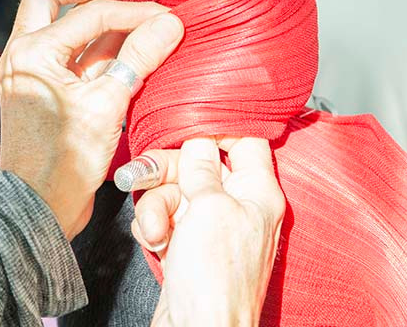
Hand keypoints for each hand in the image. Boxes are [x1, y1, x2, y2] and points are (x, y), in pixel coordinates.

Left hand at [0, 0, 183, 239]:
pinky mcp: (57, 85)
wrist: (41, 207)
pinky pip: (84, 51)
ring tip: (145, 10)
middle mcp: (29, 52)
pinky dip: (110, 44)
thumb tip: (171, 23)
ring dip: (107, 16)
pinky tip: (139, 44)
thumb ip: (139, 59)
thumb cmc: (63, 162)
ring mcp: (41, 69)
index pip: (92, 13)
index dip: (134, 10)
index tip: (167, 15)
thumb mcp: (107, 106)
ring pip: (71, 23)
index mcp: (32, 52)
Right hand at [131, 138, 284, 326]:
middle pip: (202, 165)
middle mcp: (239, 207)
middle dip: (171, 171)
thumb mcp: (209, 208)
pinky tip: (155, 241)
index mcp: (258, 192)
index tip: (188, 125)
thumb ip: (202, 167)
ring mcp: (214, 227)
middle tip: (148, 173)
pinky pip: (168, 217)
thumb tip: (199, 139)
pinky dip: (155, 225)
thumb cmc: (215, 281)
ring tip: (155, 229)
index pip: (246, 141)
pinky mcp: (191, 246)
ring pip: (178, 191)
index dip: (217, 130)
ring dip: (158, 206)